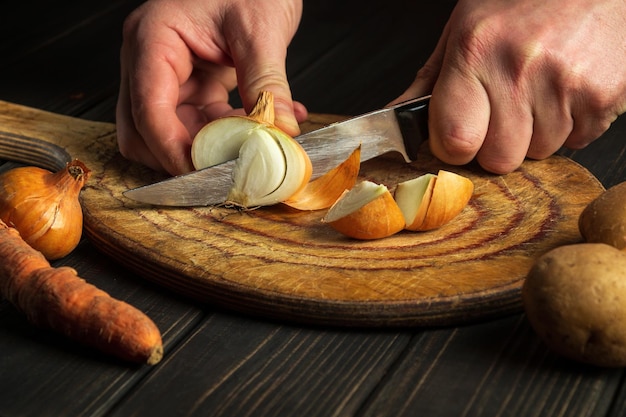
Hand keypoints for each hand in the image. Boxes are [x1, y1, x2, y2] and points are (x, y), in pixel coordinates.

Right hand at [116, 0, 306, 174]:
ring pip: (170, 131)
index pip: (149, 110)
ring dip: (206, 147)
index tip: (204, 175)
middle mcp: (150, 59)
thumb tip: (280, 131)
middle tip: (223, 169)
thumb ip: (266, 83)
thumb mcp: (260, 29)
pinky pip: (197, 121)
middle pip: (144, 129)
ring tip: (249, 144)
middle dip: (181, 155)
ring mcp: (168, 72)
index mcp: (153, 39)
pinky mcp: (191, 81)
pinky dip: (223, 134)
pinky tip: (258, 128)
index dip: (173, 150)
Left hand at [393, 0, 625, 173]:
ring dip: (535, 134)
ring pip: (538, 154)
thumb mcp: (464, 28)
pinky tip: (565, 91)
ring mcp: (564, 84)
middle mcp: (518, 68)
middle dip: (497, 145)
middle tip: (504, 110)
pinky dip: (570, 126)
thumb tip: (397, 120)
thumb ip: (429, 80)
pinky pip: (575, 143)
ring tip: (539, 91)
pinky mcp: (601, 96)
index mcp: (475, 51)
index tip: (459, 136)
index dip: (454, 147)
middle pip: (498, 160)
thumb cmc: (524, 1)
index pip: (453, 141)